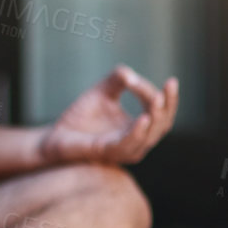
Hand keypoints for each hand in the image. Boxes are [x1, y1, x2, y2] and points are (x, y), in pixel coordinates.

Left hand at [39, 65, 178, 165]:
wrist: (57, 134)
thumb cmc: (81, 117)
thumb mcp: (102, 92)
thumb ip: (116, 80)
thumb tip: (130, 74)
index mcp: (140, 128)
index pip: (162, 113)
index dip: (169, 98)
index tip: (170, 80)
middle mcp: (137, 141)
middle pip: (163, 124)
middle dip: (168, 105)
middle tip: (169, 86)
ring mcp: (125, 149)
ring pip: (150, 135)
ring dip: (156, 117)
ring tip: (157, 97)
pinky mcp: (109, 152)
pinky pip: (129, 144)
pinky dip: (138, 132)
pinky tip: (144, 118)